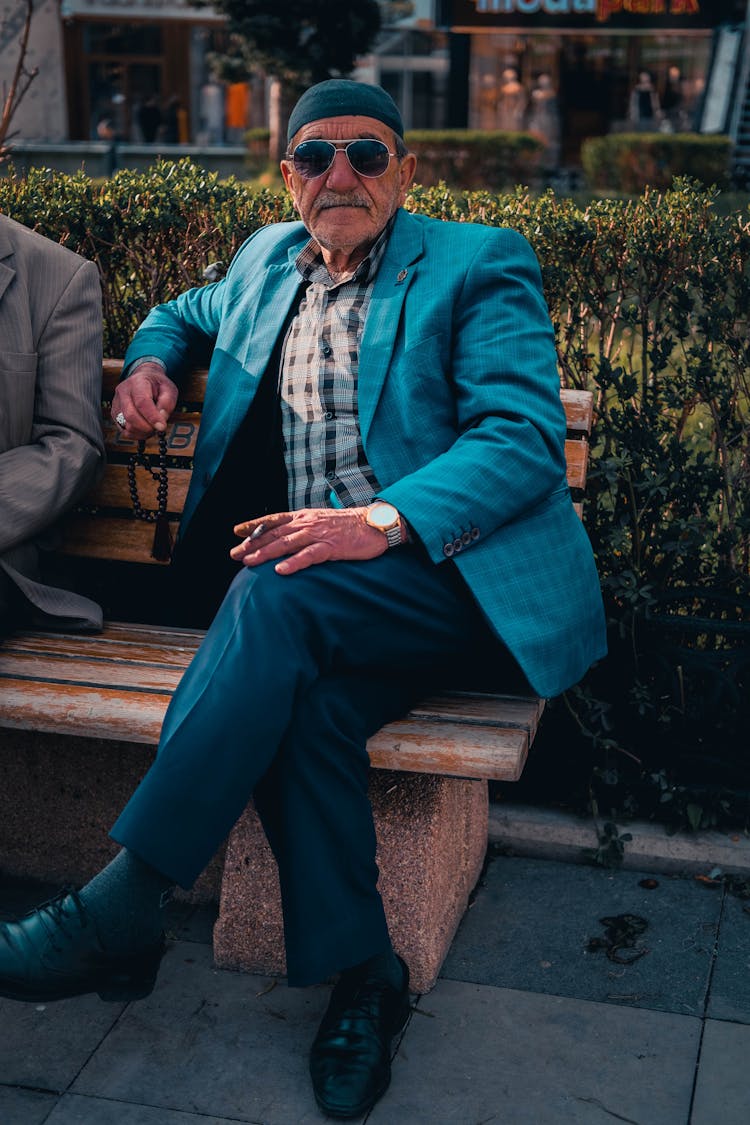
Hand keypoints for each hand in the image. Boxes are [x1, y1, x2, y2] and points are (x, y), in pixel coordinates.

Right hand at [111, 363, 178, 438]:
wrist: (144, 379)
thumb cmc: (157, 385)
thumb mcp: (169, 389)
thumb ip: (167, 403)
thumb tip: (161, 419)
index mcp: (137, 382)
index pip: (141, 402)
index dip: (152, 417)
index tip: (162, 426)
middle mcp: (123, 391)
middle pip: (130, 415)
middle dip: (147, 427)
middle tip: (159, 427)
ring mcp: (117, 403)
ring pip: (126, 425)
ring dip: (142, 431)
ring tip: (153, 426)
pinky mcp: (115, 414)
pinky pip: (124, 430)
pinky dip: (137, 434)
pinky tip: (145, 429)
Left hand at [231, 508, 390, 574]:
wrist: (375, 524)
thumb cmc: (349, 526)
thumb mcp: (322, 522)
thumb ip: (304, 527)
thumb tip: (287, 536)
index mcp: (304, 516)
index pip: (274, 520)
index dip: (254, 525)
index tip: (236, 531)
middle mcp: (307, 523)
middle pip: (274, 533)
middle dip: (252, 544)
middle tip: (234, 554)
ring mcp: (318, 534)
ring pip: (286, 543)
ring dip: (266, 553)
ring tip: (249, 562)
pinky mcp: (331, 547)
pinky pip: (309, 556)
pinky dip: (294, 563)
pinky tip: (280, 571)